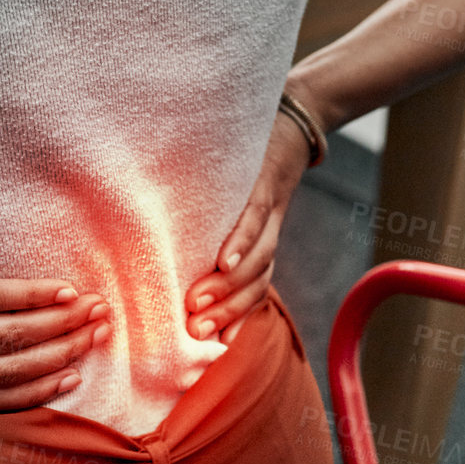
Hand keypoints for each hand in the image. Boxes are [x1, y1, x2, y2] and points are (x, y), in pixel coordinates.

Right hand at [184, 89, 320, 344]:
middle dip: (227, 310)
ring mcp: (271, 209)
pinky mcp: (266, 183)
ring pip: (256, 258)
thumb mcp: (236, 204)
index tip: (211, 342)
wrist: (293, 122)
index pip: (254, 287)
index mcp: (261, 241)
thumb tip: (171, 260)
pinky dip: (240, 242)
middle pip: (256, 282)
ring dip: (228, 286)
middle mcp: (270, 232)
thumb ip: (217, 233)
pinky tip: (224, 262)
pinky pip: (255, 219)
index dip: (236, 315)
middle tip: (196, 332)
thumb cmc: (250, 168)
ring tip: (197, 304)